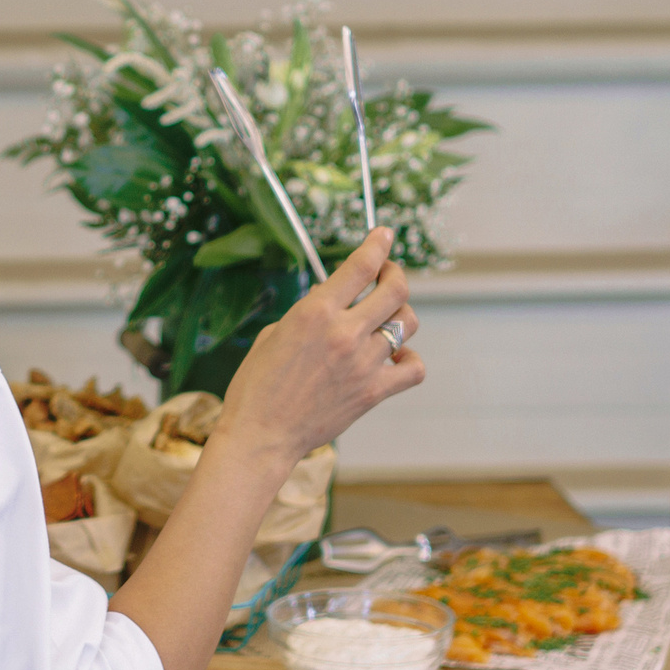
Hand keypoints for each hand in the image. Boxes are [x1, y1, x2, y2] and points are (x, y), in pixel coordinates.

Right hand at [213, 228, 423, 468]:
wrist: (260, 435)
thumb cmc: (256, 385)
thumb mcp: (273, 334)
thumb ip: (309, 315)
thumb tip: (333, 306)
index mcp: (314, 312)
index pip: (360, 265)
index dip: (377, 244)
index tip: (383, 234)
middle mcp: (344, 332)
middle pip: (395, 289)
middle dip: (394, 273)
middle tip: (388, 274)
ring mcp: (363, 362)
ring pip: (407, 323)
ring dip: (399, 315)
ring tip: (386, 319)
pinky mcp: (373, 391)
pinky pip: (413, 368)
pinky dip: (410, 359)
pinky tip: (395, 357)